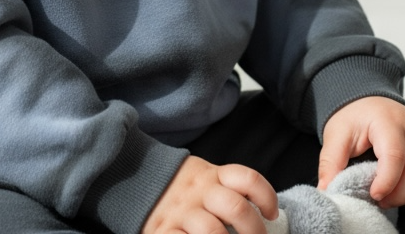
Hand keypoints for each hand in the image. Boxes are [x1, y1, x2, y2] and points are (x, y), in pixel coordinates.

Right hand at [142, 156, 277, 233]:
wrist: (133, 180)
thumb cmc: (180, 189)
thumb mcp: (203, 178)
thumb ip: (227, 189)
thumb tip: (263, 213)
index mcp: (211, 175)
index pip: (247, 179)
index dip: (266, 196)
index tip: (271, 213)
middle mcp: (198, 193)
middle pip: (236, 208)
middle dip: (255, 232)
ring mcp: (181, 213)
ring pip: (213, 231)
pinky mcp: (163, 231)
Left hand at [318, 96, 404, 208]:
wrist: (367, 102)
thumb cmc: (352, 118)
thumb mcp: (336, 135)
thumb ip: (331, 163)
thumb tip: (325, 191)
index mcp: (386, 119)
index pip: (395, 154)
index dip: (387, 181)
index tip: (374, 196)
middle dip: (399, 192)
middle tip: (379, 201)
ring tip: (387, 199)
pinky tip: (399, 192)